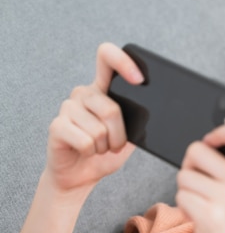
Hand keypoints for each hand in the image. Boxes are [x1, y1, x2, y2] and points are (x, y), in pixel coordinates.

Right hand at [45, 43, 143, 192]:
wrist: (83, 175)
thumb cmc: (107, 151)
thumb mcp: (132, 133)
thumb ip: (140, 117)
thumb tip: (159, 109)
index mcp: (103, 88)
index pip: (107, 57)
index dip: (123, 62)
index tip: (139, 79)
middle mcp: (83, 93)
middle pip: (111, 108)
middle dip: (119, 135)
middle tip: (114, 144)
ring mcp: (68, 107)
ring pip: (99, 128)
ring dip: (105, 146)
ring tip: (98, 147)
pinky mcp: (56, 126)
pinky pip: (86, 140)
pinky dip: (92, 152)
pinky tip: (85, 151)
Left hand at [176, 121, 224, 232]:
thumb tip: (208, 143)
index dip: (219, 131)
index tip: (210, 142)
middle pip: (198, 150)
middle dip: (191, 168)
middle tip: (202, 188)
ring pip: (184, 175)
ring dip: (186, 192)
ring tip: (204, 209)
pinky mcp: (210, 216)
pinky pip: (180, 195)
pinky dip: (183, 208)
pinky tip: (198, 220)